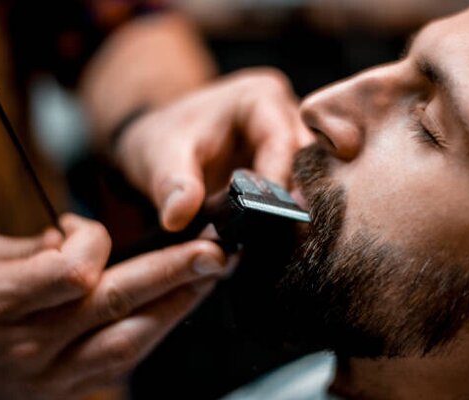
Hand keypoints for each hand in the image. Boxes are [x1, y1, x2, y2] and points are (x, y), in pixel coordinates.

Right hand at [0, 214, 232, 398]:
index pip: (76, 271)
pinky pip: (121, 364)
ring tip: (209, 278)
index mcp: (1, 303)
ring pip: (131, 341)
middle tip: (215, 250)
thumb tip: (77, 240)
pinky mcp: (62, 393)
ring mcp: (50, 377)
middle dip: (176, 272)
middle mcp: (31, 345)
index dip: (94, 240)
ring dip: (178, 306)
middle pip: (120, 303)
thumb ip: (33, 250)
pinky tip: (174, 311)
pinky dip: (153, 334)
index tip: (85, 227)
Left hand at [115, 67, 313, 230]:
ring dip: (291, 213)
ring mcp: (293, 143)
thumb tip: (178, 217)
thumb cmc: (162, 139)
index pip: (282, 141)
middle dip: (290, 202)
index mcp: (260, 98)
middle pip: (308, 163)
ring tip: (273, 244)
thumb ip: (170, 183)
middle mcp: (286, 116)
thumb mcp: (157, 155)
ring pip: (312, 182)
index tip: (263, 220)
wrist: (164, 143)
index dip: (276, 183)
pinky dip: (286, 217)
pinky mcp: (290, 169)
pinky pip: (300, 195)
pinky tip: (273, 242)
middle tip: (273, 239)